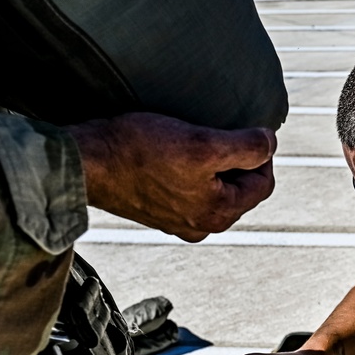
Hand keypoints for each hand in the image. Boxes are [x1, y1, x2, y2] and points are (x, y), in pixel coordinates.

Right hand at [66, 112, 275, 241]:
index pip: (264, 184)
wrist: (83, 162)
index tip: (246, 129)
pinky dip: (189, 169)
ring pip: (214, 187)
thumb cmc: (139, 152)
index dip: (262, 153)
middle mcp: (201, 225)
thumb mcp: (202, 144)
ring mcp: (178, 220)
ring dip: (212, 163)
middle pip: (240, 188)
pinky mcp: (157, 209)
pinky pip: (188, 188)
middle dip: (236, 159)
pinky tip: (173, 150)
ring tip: (194, 139)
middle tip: (219, 131)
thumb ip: (246, 147)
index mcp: (218, 215)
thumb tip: (270, 144)